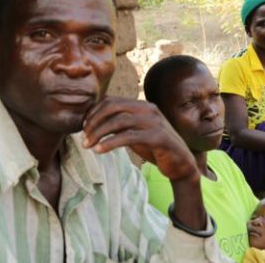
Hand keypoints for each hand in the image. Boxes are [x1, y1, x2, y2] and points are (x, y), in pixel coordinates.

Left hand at [82, 97, 197, 180]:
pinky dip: (111, 143)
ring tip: (88, 145)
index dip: (94, 112)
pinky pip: (128, 136)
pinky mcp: (158, 137)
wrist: (180, 164)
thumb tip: (94, 124)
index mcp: (142, 105)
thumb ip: (122, 126)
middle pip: (113, 107)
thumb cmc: (155, 148)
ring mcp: (154, 122)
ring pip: (119, 121)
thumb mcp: (136, 133)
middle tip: (83, 137)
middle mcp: (148, 109)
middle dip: (94, 121)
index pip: (112, 101)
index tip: (83, 127)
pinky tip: (100, 150)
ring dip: (99, 133)